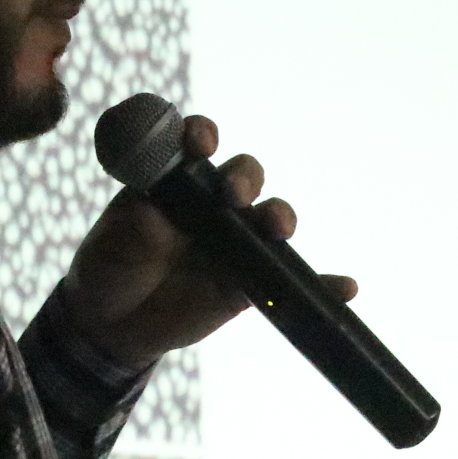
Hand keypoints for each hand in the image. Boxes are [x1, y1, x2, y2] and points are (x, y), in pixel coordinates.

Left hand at [52, 115, 356, 370]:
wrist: (113, 323)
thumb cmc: (112, 264)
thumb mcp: (116, 240)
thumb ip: (138, 224)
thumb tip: (158, 217)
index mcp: (176, 178)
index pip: (197, 143)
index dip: (202, 135)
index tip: (201, 142)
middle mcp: (212, 201)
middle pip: (245, 175)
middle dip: (245, 177)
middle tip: (233, 194)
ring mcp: (236, 241)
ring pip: (270, 218)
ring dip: (281, 216)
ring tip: (278, 228)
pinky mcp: (250, 282)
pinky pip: (293, 279)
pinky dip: (323, 284)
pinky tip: (345, 286)